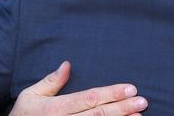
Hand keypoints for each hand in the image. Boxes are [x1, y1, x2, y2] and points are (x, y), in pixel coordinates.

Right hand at [10, 61, 147, 115]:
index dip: (111, 93)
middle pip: (99, 115)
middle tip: (142, 101)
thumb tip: (67, 64)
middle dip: (122, 107)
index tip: (130, 88)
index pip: (89, 98)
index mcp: (56, 108)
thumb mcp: (30, 96)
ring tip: (139, 115)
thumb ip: (50, 82)